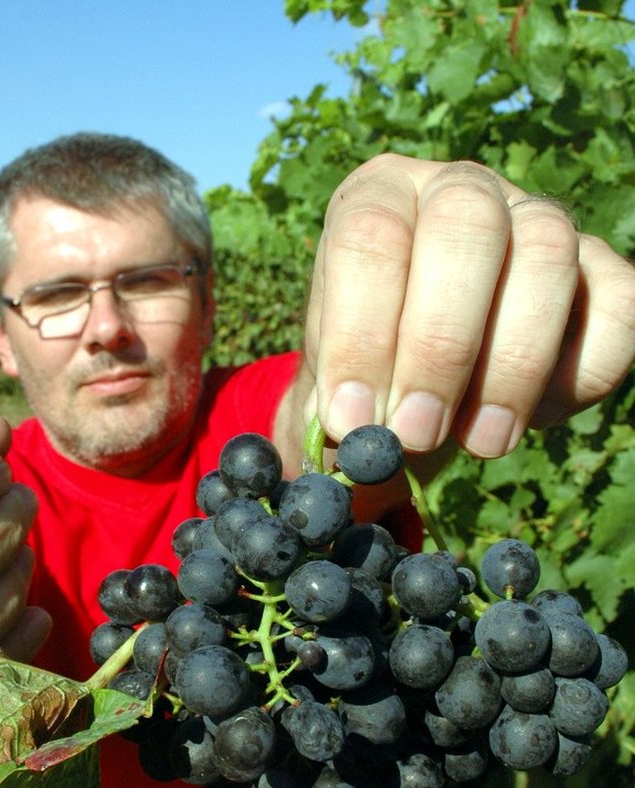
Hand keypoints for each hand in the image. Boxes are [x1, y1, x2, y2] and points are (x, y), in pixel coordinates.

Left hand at [304, 153, 634, 456]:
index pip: (370, 235)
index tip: (353, 418)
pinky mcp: (601, 269)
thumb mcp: (336, 388)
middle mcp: (459, 189)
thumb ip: (341, 407)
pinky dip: (581, 374)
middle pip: (467, 224)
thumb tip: (360, 434)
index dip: (360, 333)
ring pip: (548, 255)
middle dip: (439, 345)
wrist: (416, 388)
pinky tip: (535, 417)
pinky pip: (619, 308)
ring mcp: (537, 218)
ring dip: (512, 366)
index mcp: (378, 198)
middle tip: (416, 433)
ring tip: (477, 443)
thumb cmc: (366, 379)